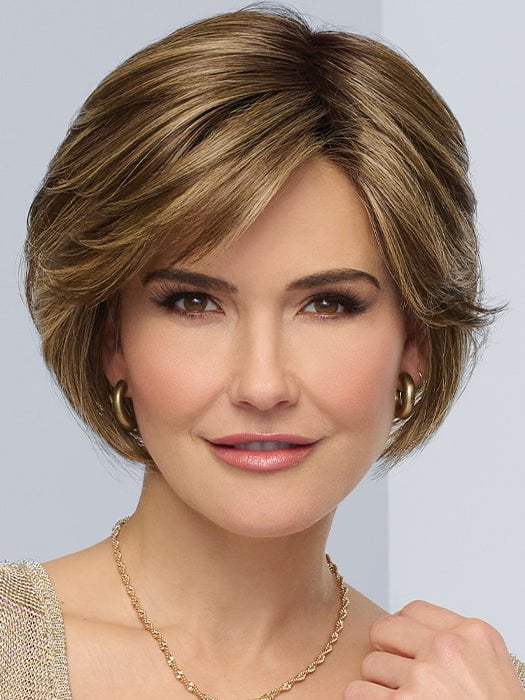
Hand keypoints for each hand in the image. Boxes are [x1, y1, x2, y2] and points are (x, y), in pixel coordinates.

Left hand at [343, 599, 523, 698]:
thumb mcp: (491, 667)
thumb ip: (458, 644)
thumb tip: (416, 635)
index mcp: (472, 634)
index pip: (414, 610)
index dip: (402, 629)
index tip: (403, 645)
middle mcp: (447, 649)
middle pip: (384, 628)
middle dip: (384, 651)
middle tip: (396, 671)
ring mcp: (424, 678)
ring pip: (370, 664)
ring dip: (379, 683)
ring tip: (402, 698)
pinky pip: (357, 691)